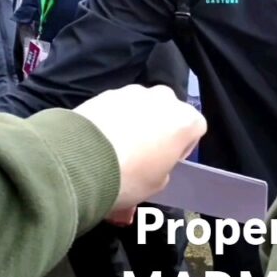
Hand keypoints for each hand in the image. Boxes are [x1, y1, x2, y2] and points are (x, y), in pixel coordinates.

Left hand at [73, 85, 206, 222]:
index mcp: (185, 120)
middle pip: (167, 114)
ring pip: (141, 108)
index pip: (195, 129)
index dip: (181, 147)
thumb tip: (151, 164)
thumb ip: (162, 168)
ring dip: (134, 124)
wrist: (82, 159)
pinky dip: (112, 120)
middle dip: (157, 130)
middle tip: (141, 157)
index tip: (165, 162)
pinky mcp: (106, 92)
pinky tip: (99, 142)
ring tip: (115, 151)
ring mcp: (133, 92)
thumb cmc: (130, 176)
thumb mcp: (156, 184)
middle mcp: (164, 98)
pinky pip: (116, 107)